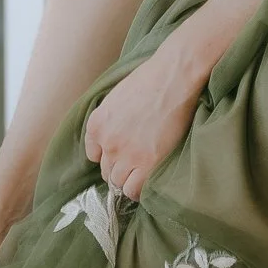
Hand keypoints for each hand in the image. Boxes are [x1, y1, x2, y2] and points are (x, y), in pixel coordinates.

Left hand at [83, 39, 207, 200]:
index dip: (109, 156)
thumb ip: (111, 119)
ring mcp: (126, 154)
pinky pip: (133, 190)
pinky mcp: (146, 163)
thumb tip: (118, 132)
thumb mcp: (117, 97)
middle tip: (137, 164)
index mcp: (96, 124)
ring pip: (118, 182)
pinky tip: (148, 182)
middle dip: (119, 169)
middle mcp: (107, 142)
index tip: (122, 154)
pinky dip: (138, 190)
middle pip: (106, 170)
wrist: (174, 77)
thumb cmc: (151, 80)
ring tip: (144, 173)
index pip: (94, 154)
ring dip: (129, 180)